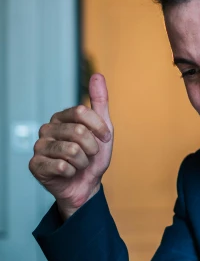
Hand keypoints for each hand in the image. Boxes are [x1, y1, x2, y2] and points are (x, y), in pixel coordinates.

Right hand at [29, 74, 113, 219]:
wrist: (86, 185)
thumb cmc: (93, 156)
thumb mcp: (103, 128)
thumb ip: (99, 101)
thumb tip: (97, 75)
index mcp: (61, 117)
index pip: (81, 112)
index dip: (99, 128)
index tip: (104, 139)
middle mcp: (47, 129)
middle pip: (77, 132)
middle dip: (92, 148)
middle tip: (89, 155)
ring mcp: (39, 147)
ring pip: (71, 150)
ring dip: (83, 162)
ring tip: (78, 164)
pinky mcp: (35, 165)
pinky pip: (62, 166)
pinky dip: (72, 172)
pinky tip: (68, 173)